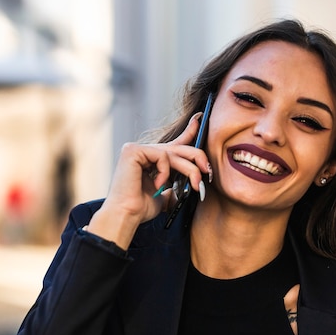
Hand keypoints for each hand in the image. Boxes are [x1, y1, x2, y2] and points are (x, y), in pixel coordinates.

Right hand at [86, 113, 210, 248]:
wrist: (127, 216)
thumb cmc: (141, 208)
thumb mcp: (164, 194)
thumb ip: (174, 186)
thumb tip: (190, 184)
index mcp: (149, 159)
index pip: (173, 143)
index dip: (188, 132)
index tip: (200, 119)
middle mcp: (142, 151)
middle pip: (177, 148)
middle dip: (197, 157)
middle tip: (208, 170)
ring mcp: (136, 149)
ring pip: (173, 153)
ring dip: (189, 169)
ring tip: (195, 185)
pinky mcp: (133, 150)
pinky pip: (162, 156)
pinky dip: (165, 171)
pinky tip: (158, 184)